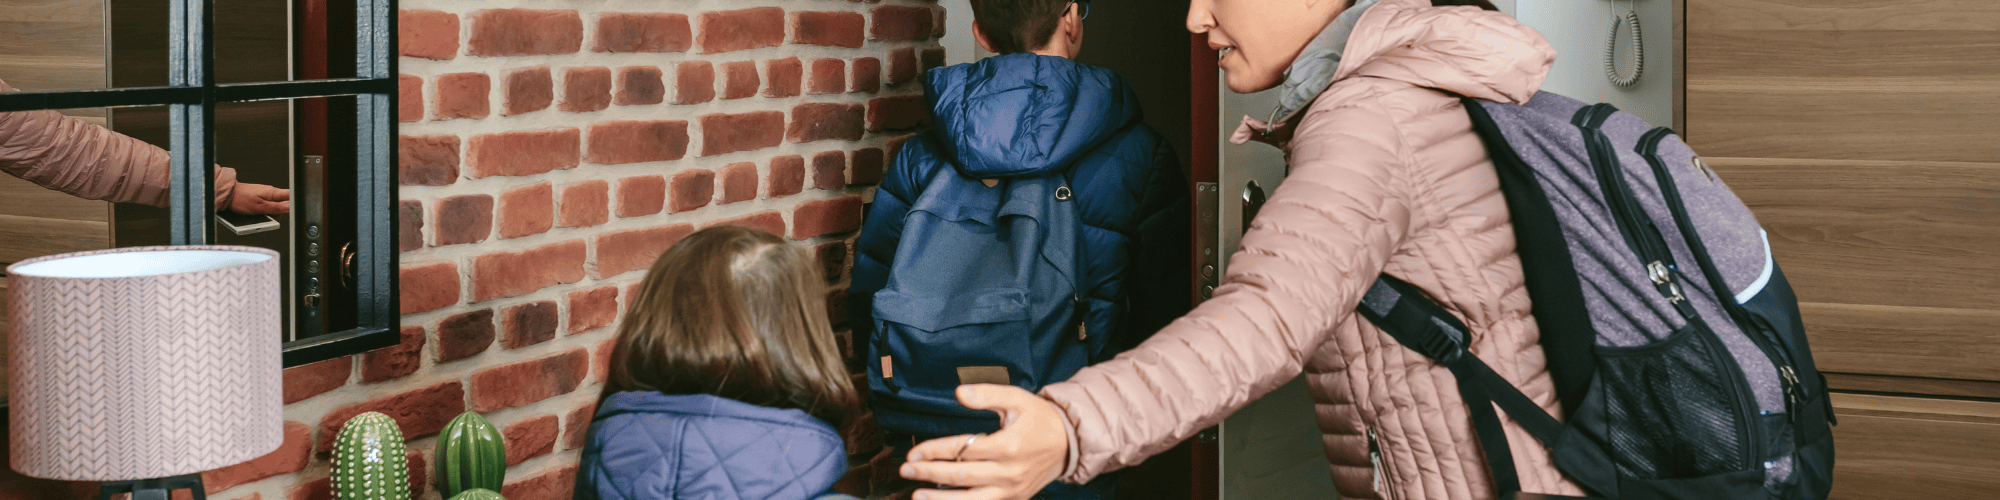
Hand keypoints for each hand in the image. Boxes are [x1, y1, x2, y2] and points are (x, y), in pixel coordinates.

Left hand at [229, 182, 290, 214]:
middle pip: (284, 204)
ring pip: (276, 207)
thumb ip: (277, 207)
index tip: (294, 211)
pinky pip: (268, 206)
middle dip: (280, 213)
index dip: (295, 203)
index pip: (291, 195)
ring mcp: (265, 195)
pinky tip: (257, 213)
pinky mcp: (260, 198)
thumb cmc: (240, 199)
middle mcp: (271, 192)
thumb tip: (291, 208)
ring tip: (261, 215)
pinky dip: (265, 212)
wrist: (227, 195)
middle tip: (271, 217)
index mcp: (273, 193)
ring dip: (271, 213)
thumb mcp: (260, 207)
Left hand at [900, 384, 1068, 499]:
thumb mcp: (1017, 398)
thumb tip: (959, 393)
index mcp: (1009, 445)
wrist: (1069, 443)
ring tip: (917, 495)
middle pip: (961, 475)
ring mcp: (1012, 490)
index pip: (963, 449)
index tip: (915, 452)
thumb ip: (987, 394)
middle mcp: (1009, 472)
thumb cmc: (1039, 419)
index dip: (936, 451)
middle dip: (930, 473)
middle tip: (906, 469)